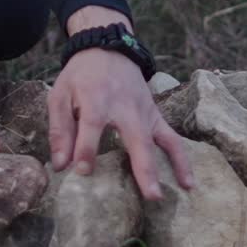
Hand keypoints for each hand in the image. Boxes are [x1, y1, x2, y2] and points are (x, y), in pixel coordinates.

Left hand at [48, 48, 194, 199]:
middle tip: (151, 196)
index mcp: (96, 98)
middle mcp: (125, 106)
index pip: (93, 125)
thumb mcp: (60, 95)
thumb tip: (61, 165)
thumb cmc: (80, 77)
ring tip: (167, 195)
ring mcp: (144, 112)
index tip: (82, 171)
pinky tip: (187, 182)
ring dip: (167, 167)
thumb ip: (60, 130)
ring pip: (159, 140)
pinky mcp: (155, 116)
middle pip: (136, 137)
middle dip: (143, 167)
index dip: (87, 148)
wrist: (107, 50)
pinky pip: (172, 138)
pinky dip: (181, 160)